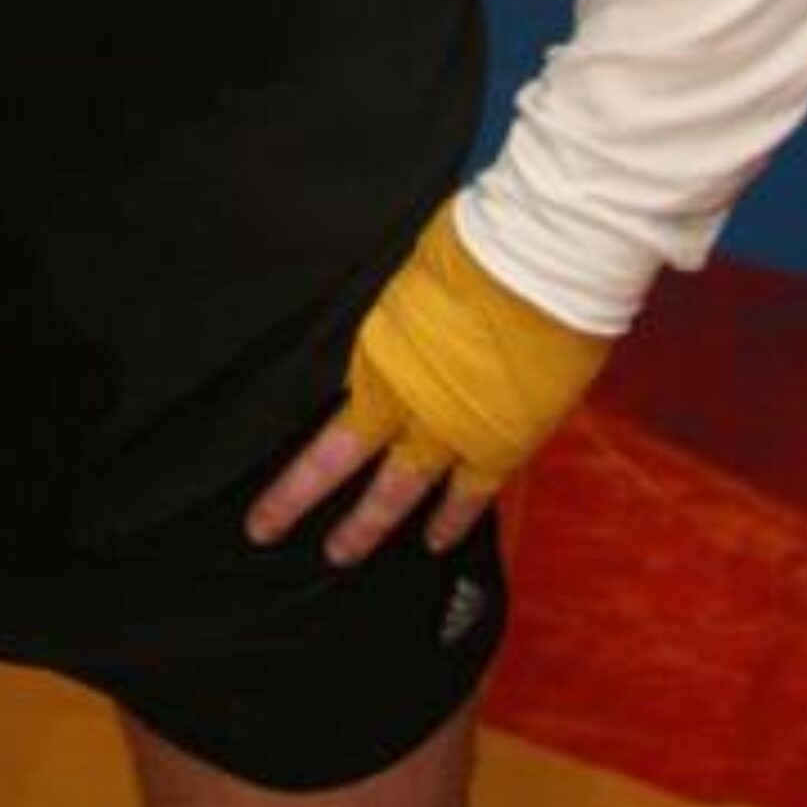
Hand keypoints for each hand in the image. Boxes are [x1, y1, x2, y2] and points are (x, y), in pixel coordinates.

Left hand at [243, 197, 612, 567]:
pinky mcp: (508, 441)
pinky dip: (454, 519)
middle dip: (304, 504)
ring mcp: (459, 432)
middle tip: (268, 533)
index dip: (296, 484)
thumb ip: (387, 335)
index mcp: (381, 365)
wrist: (545, 264)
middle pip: (349, 467)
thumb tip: (365, 357)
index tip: (262, 517)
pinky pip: (474, 493)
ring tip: (341, 554)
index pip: (329, 442)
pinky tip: (437, 541)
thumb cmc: (473, 251)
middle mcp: (411, 409)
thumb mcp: (404, 288)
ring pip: (406, 491)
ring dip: (372, 524)